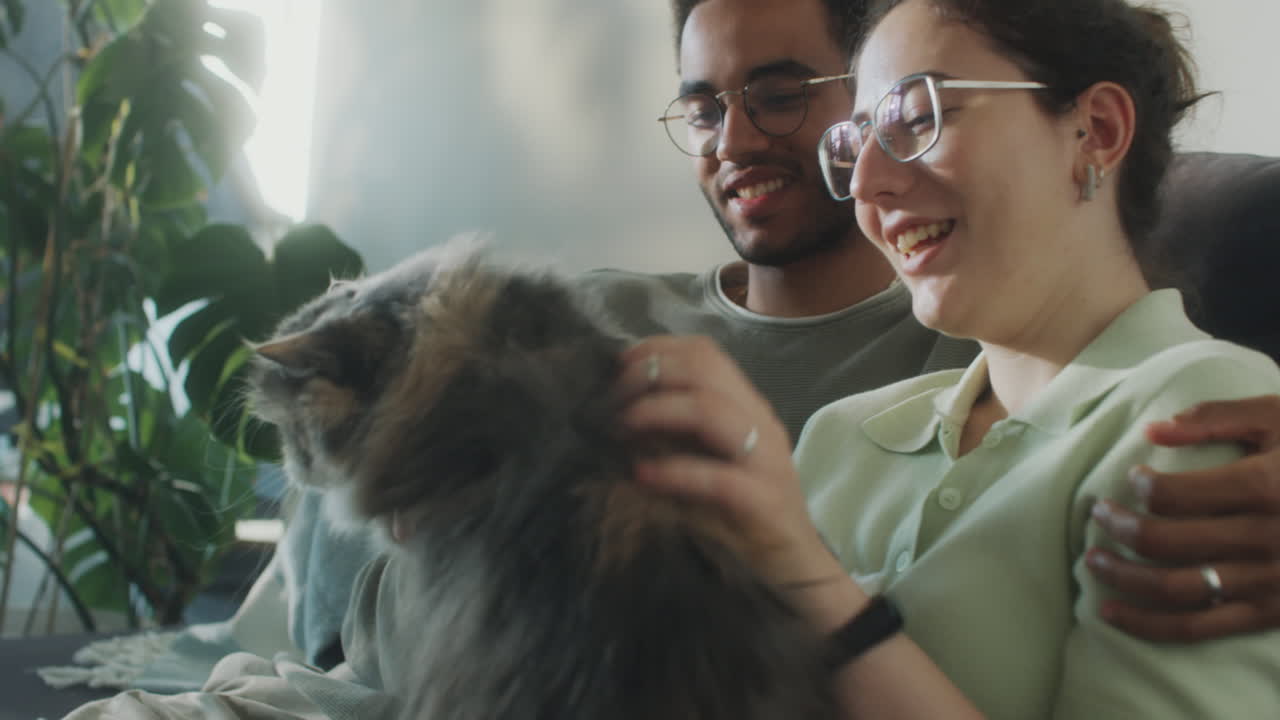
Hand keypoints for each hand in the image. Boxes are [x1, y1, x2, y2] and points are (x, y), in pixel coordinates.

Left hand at [615, 336, 840, 586]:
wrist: (794, 564)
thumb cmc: (739, 514)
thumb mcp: (700, 465)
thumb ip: (669, 438)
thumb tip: (615, 414)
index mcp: (746, 407)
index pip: (704, 353)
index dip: (656, 350)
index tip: (616, 365)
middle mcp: (759, 422)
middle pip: (705, 370)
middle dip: (649, 375)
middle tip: (611, 398)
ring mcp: (766, 459)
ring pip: (712, 410)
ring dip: (656, 411)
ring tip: (622, 427)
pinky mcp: (764, 500)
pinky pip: (718, 477)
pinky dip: (674, 471)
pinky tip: (642, 474)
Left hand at [1087, 395, 1279, 641]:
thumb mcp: (1279, 418)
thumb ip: (1215, 417)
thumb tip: (1152, 430)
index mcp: (1265, 487)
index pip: (1175, 495)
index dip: (1141, 486)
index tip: (1132, 478)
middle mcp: (1266, 539)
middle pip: (1166, 541)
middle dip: (1119, 527)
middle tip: (1098, 513)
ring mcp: (1269, 582)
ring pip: (1174, 588)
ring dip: (1122, 577)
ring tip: (1092, 559)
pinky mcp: (1270, 613)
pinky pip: (1199, 627)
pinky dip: (1148, 625)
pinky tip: (1110, 612)